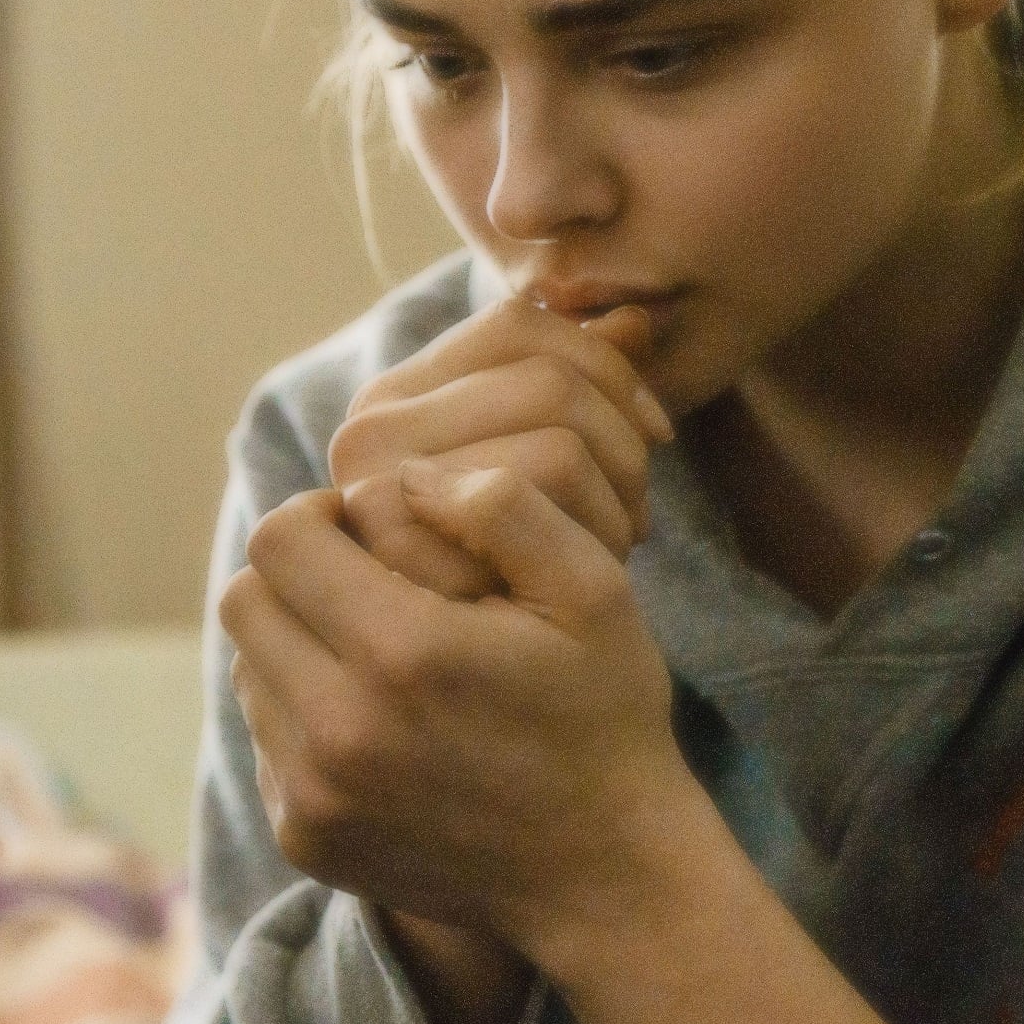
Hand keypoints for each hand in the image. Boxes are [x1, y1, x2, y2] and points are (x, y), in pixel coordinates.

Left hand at [224, 460, 709, 960]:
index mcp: (403, 654)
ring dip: (297, 641)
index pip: (279, 540)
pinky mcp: (305, 838)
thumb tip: (404, 476)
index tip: (369, 528)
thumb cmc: (603, 717)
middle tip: (364, 578)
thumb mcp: (593, 591)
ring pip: (249, 667)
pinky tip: (380, 721)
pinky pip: (266, 739)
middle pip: (245, 599)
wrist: (602, 875)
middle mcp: (339, 731)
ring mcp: (314, 795)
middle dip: (296, 572)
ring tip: (376, 651)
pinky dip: (305, 713)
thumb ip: (504, 507)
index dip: (319, 514)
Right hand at [330, 296, 669, 600]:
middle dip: (625, 444)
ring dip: (618, 495)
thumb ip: (585, 383)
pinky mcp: (406, 553)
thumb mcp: (556, 468)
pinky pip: (540, 498)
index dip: (607, 363)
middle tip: (639, 510)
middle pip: (549, 382)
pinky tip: (597, 570)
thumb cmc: (530, 578)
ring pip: (558, 442)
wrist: (498, 705)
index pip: (516, 324)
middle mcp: (368, 433)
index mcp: (396, 396)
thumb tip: (636, 319)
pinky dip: (597, 530)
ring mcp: (376, 491)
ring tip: (617, 542)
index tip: (655, 430)